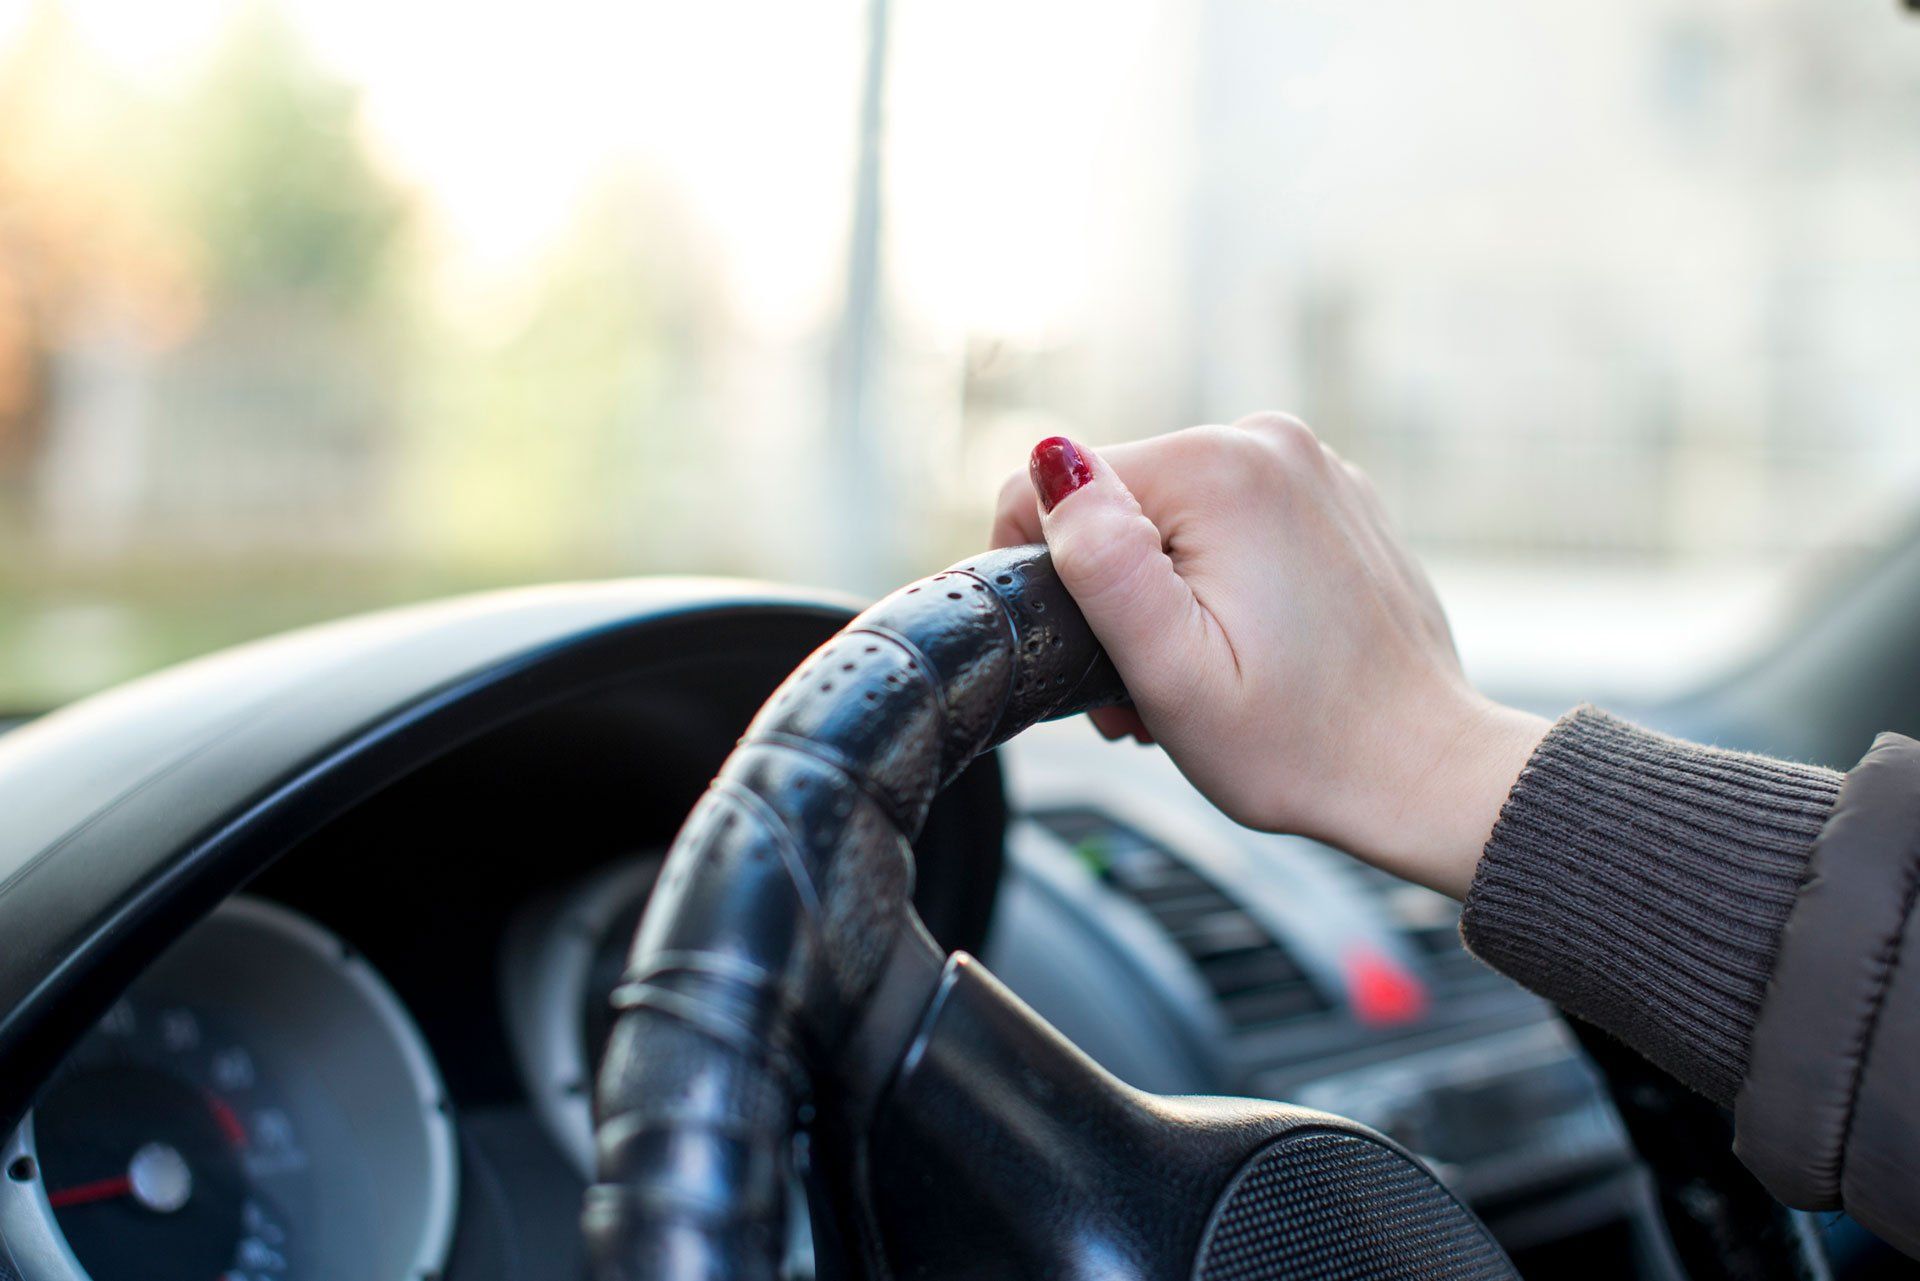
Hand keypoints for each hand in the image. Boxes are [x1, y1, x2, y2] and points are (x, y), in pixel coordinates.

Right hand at [990, 415, 1547, 897]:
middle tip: (1145, 691)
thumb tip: (1052, 462)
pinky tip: (1247, 650)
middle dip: (1111, 592)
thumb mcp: (1173, 676)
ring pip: (1171, 514)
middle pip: (1118, 500)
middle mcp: (1267, 442)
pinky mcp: (1331, 500)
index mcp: (1217, 469)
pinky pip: (1231, 521)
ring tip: (1200, 680)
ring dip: (1163, 594)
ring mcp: (1309, 466)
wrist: (1426, 772)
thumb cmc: (1301, 745)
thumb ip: (1103, 563)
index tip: (1082, 654)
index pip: (1056, 483)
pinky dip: (1218, 581)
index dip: (1041, 572)